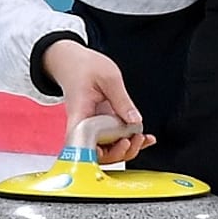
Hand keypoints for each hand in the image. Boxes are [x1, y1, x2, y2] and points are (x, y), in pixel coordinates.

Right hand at [39, 40, 153, 164]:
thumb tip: (135, 122)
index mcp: (80, 115)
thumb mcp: (109, 78)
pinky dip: (130, 143)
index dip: (102, 153)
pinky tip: (144, 138)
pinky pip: (113, 142)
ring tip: (142, 138)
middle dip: (121, 152)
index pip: (85, 146)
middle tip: (137, 138)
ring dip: (127, 149)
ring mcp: (92, 129)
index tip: (122, 142)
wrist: (73, 63)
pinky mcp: (100, 127)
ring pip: (108, 151)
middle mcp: (83, 127)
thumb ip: (122, 101)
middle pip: (99, 154)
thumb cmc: (84, 67)